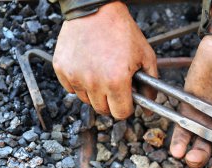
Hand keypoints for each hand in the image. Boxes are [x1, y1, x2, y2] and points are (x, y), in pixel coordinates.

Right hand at [53, 1, 156, 118]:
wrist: (96, 9)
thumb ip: (150, 85)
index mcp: (116, 81)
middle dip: (112, 101)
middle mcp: (94, 82)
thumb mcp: (146, 56)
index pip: (121, 113)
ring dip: (95, 93)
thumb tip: (149, 108)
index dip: (127, 108)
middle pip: (102, 110)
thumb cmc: (122, 30)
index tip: (127, 99)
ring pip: (86, 100)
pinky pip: (71, 89)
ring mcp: (75, 76)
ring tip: (101, 73)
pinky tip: (88, 68)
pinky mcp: (61, 69)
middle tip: (115, 85)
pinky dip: (79, 83)